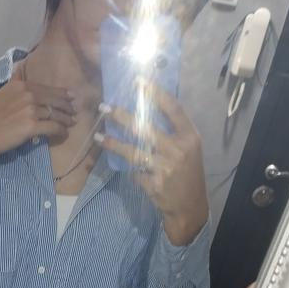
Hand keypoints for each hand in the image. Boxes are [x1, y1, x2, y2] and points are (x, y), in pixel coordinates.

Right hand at [0, 70, 76, 160]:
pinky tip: (64, 133)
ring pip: (55, 113)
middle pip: (54, 99)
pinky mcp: (31, 126)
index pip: (46, 88)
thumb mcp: (0, 94)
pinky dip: (61, 130)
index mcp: (20, 85)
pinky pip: (53, 127)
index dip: (60, 93)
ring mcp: (30, 110)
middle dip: (67, 106)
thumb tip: (23, 83)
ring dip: (66, 119)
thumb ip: (15, 89)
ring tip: (71, 122)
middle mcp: (27, 94)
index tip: (69, 96)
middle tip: (74, 111)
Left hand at [95, 81, 208, 244]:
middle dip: (122, 116)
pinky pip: (134, 172)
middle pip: (145, 128)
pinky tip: (124, 167)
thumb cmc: (187, 173)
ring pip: (133, 151)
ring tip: (99, 137)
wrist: (189, 205)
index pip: (172, 109)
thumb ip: (173, 131)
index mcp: (189, 137)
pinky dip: (129, 170)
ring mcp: (165, 168)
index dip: (155, 93)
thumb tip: (146, 110)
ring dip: (113, 143)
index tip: (138, 81)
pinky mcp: (154, 184)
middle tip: (104, 107)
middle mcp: (177, 149)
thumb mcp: (189, 149)